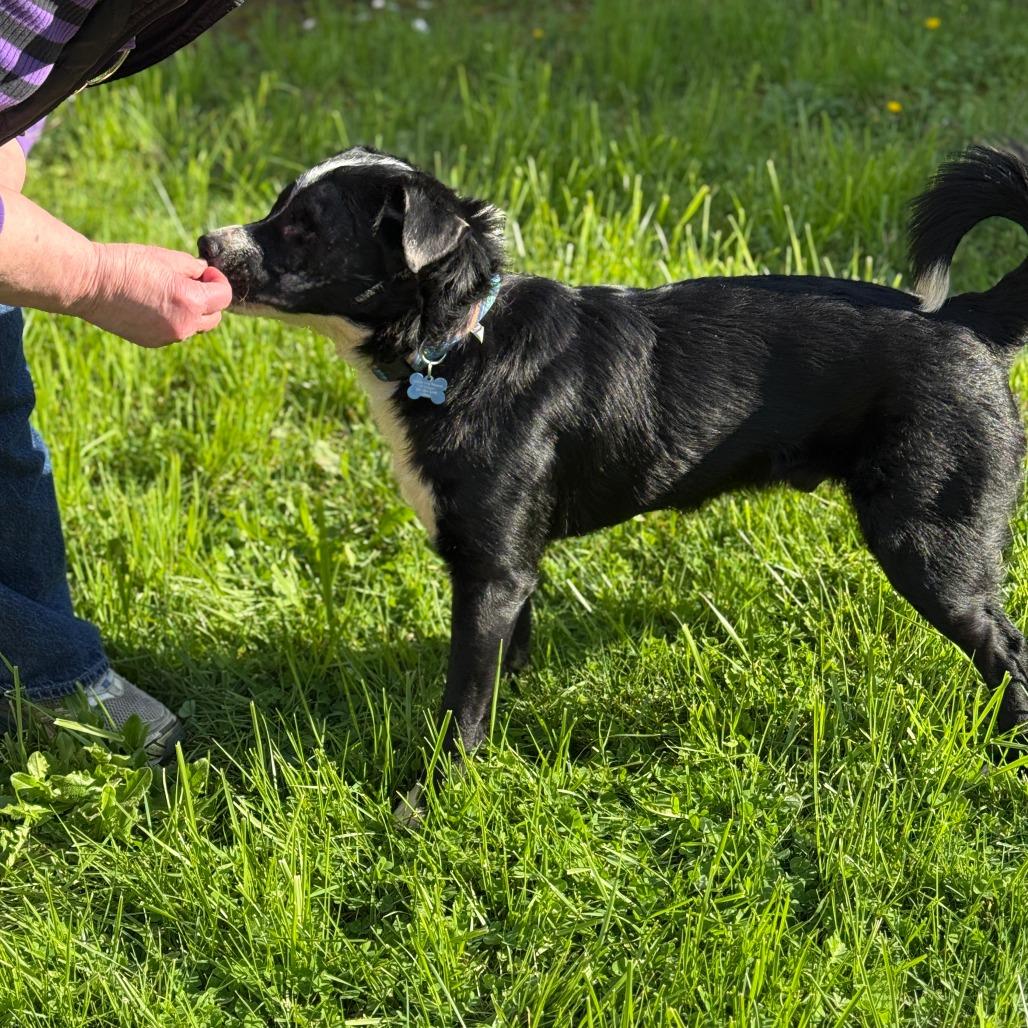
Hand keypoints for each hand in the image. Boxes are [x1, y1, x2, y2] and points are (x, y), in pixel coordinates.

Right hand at [71, 243, 233, 347]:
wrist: (88, 284)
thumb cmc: (126, 264)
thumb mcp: (166, 257)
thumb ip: (193, 267)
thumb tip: (204, 272)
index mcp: (191, 302)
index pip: (224, 297)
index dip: (217, 281)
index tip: (205, 272)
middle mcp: (184, 325)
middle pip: (214, 317)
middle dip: (209, 299)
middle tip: (191, 282)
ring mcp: (168, 337)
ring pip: (195, 327)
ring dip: (192, 312)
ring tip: (168, 292)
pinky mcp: (152, 342)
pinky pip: (174, 332)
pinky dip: (173, 320)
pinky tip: (153, 304)